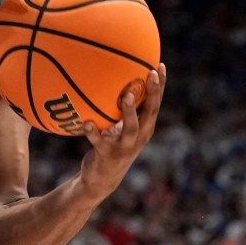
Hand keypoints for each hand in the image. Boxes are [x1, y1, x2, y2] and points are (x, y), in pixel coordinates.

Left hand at [79, 63, 166, 198]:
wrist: (101, 179)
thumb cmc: (111, 145)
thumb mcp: (118, 127)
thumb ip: (119, 110)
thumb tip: (111, 82)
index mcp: (144, 128)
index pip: (155, 103)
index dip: (160, 86)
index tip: (159, 65)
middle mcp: (139, 137)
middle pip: (150, 112)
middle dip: (152, 93)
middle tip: (151, 74)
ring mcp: (124, 146)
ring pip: (130, 128)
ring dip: (129, 112)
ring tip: (126, 95)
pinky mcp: (107, 154)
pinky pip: (99, 141)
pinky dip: (93, 132)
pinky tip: (86, 122)